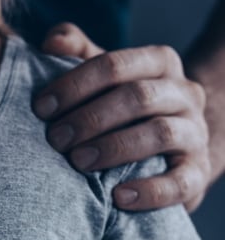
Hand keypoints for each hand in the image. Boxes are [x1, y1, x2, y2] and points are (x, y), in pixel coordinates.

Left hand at [34, 23, 210, 211]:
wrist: (170, 145)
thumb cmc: (119, 104)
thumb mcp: (100, 74)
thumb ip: (76, 51)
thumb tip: (52, 41)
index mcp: (158, 63)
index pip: (115, 64)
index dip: (74, 84)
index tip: (40, 108)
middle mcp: (184, 93)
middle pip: (137, 97)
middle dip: (90, 118)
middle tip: (54, 139)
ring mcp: (195, 132)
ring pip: (160, 133)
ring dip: (114, 148)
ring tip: (78, 162)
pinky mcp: (198, 172)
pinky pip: (181, 182)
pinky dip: (150, 191)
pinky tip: (118, 198)